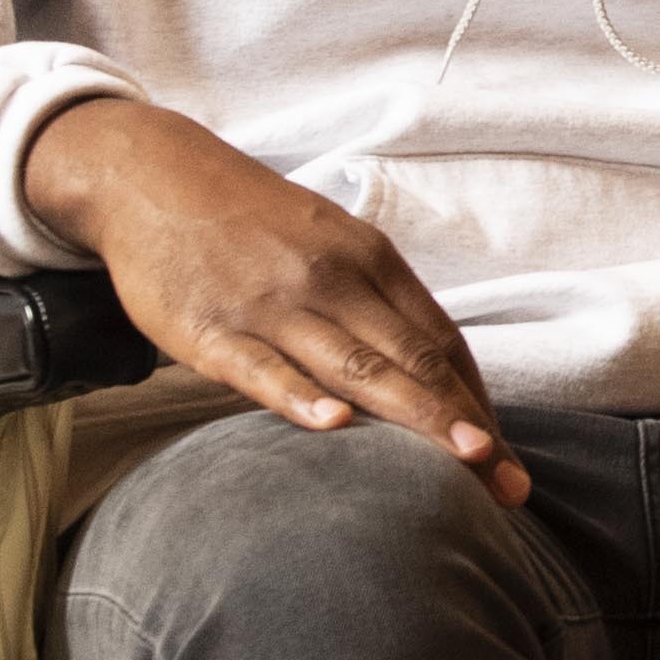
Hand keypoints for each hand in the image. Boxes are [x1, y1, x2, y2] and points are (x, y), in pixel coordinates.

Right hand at [19, 94, 531, 498]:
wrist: (151, 176)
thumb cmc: (250, 221)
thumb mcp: (328, 240)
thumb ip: (376, 301)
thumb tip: (429, 369)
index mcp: (369, 259)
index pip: (439, 340)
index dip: (477, 401)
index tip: (504, 458)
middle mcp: (331, 279)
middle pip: (414, 359)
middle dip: (466, 424)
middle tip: (508, 483)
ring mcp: (271, 305)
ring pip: (355, 366)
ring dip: (415, 416)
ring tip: (463, 462)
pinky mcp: (210, 330)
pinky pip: (263, 368)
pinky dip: (301, 397)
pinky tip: (336, 426)